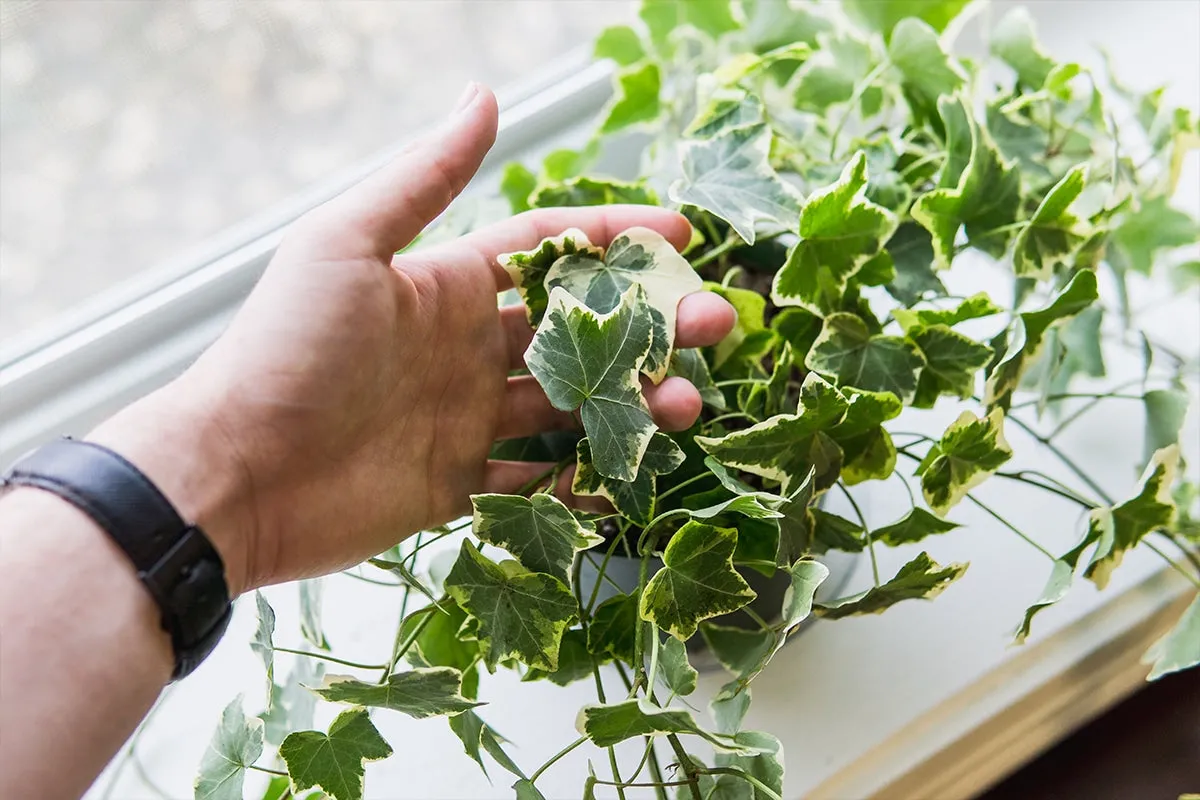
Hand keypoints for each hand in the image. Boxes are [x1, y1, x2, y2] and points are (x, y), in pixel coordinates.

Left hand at [89, 84, 734, 594]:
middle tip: (711, 327)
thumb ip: (425, 179)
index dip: (615, 237)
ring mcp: (466, 418)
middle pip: (578, 327)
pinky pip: (535, 479)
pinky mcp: (459, 485)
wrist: (236, 476)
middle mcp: (466, 347)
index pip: (550, 248)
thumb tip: (483, 94)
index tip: (680, 237)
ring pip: (572, 404)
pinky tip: (627, 469)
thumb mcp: (348, 245)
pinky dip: (582, 477)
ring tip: (684, 405)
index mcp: (448, 285)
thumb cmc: (287, 351)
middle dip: (649, 322)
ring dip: (633, 399)